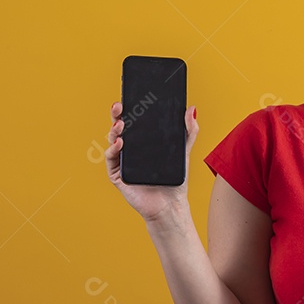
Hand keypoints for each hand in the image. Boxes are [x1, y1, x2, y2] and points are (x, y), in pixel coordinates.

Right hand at [105, 101, 198, 222]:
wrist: (170, 205)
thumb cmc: (175, 180)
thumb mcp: (184, 152)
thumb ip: (189, 131)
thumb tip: (192, 109)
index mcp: (144, 143)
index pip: (134, 122)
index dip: (130, 109)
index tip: (130, 98)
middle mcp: (131, 150)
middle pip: (120, 129)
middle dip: (117, 115)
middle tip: (119, 105)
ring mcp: (123, 162)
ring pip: (113, 141)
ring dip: (114, 130)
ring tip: (122, 123)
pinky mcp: (118, 175)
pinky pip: (111, 159)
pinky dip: (114, 149)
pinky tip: (121, 143)